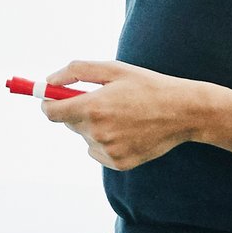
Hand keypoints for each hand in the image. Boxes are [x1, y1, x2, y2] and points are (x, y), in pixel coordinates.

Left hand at [39, 59, 206, 171]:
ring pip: (85, 137)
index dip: (48, 103)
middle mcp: (97, 133)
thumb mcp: (113, 69)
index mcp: (93, 107)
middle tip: (102, 100)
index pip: (51, 111)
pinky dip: (106, 142)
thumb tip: (48, 81)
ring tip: (122, 115)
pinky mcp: (118, 163)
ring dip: (94, 127)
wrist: (183, 111)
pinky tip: (128, 131)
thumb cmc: (147, 85)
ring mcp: (108, 151)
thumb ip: (76, 71)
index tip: (51, 97)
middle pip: (68, 123)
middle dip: (78, 110)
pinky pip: (98, 151)